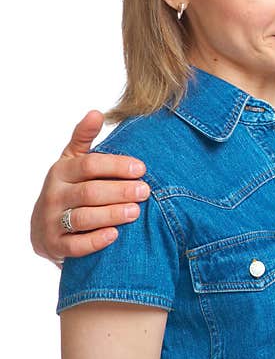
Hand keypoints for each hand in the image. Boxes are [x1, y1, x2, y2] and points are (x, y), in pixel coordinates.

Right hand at [30, 110, 149, 266]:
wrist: (45, 228)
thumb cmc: (69, 188)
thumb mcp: (72, 161)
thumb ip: (84, 138)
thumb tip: (96, 112)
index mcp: (61, 171)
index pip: (90, 165)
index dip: (117, 166)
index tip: (142, 169)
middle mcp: (53, 195)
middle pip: (90, 192)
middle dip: (120, 191)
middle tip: (146, 191)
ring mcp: (52, 221)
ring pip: (83, 218)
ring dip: (111, 214)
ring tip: (135, 212)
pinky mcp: (55, 246)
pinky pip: (75, 246)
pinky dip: (95, 241)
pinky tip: (115, 235)